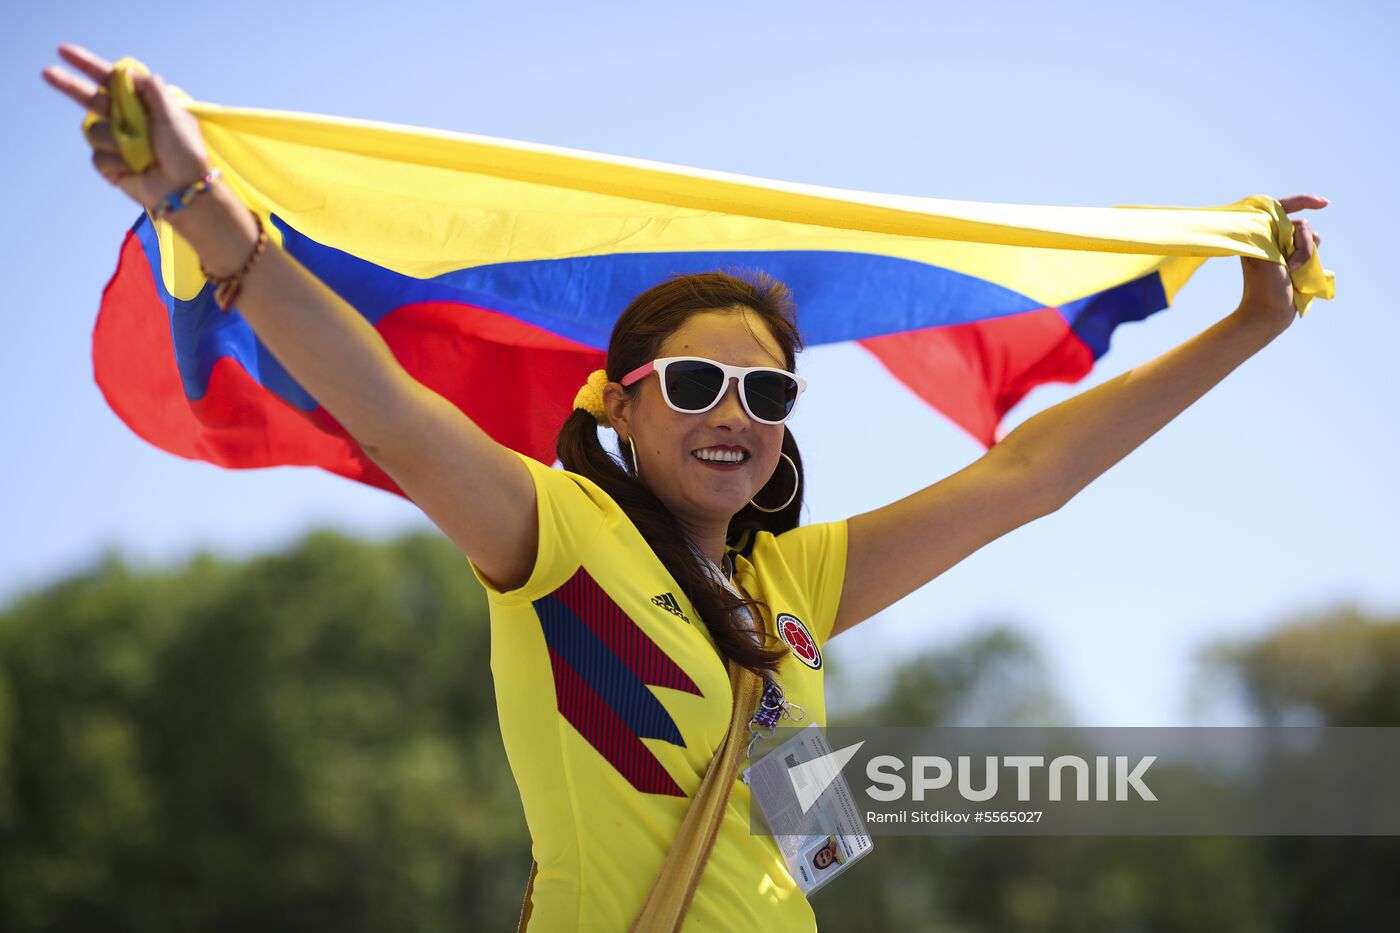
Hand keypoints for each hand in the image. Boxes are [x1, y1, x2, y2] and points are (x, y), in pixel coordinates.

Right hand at [42, 44, 211, 211]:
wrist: (185, 190)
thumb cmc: (185, 153)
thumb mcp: (174, 116)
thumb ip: (153, 91)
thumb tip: (131, 73)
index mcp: (141, 105)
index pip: (110, 80)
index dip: (87, 65)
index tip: (64, 51)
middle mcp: (125, 120)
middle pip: (89, 98)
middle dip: (68, 85)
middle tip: (47, 72)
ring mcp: (116, 142)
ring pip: (94, 131)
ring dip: (115, 141)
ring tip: (142, 154)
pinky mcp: (110, 164)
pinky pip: (98, 157)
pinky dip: (117, 163)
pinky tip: (135, 170)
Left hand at [1236, 194, 1327, 330]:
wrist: (1268, 313)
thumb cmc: (1264, 286)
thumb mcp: (1266, 255)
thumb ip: (1277, 233)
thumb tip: (1288, 218)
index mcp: (1258, 233)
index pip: (1281, 207)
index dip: (1302, 201)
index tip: (1324, 204)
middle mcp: (1270, 238)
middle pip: (1300, 225)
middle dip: (1302, 243)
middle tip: (1290, 265)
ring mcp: (1283, 249)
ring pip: (1310, 238)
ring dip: (1307, 253)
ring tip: (1294, 271)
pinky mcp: (1293, 260)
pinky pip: (1312, 249)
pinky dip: (1311, 258)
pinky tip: (1302, 272)